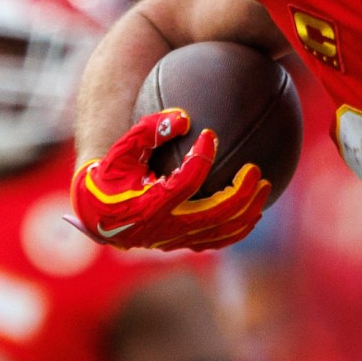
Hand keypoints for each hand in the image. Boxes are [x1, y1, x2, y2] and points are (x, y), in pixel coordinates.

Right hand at [71, 110, 267, 251]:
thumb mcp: (121, 150)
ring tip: (264, 188)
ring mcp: (175, 240)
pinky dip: (238, 227)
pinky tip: (254, 209)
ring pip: (220, 232)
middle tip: (255, 170)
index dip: (201, 157)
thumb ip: (148, 130)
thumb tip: (184, 116)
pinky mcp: (181, 244)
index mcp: (148, 205)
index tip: (211, 134)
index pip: (184, 182)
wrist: (96, 215)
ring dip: (246, 211)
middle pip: (213, 214)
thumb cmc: (109, 176)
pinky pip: (217, 240)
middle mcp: (164, 228)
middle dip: (240, 194)